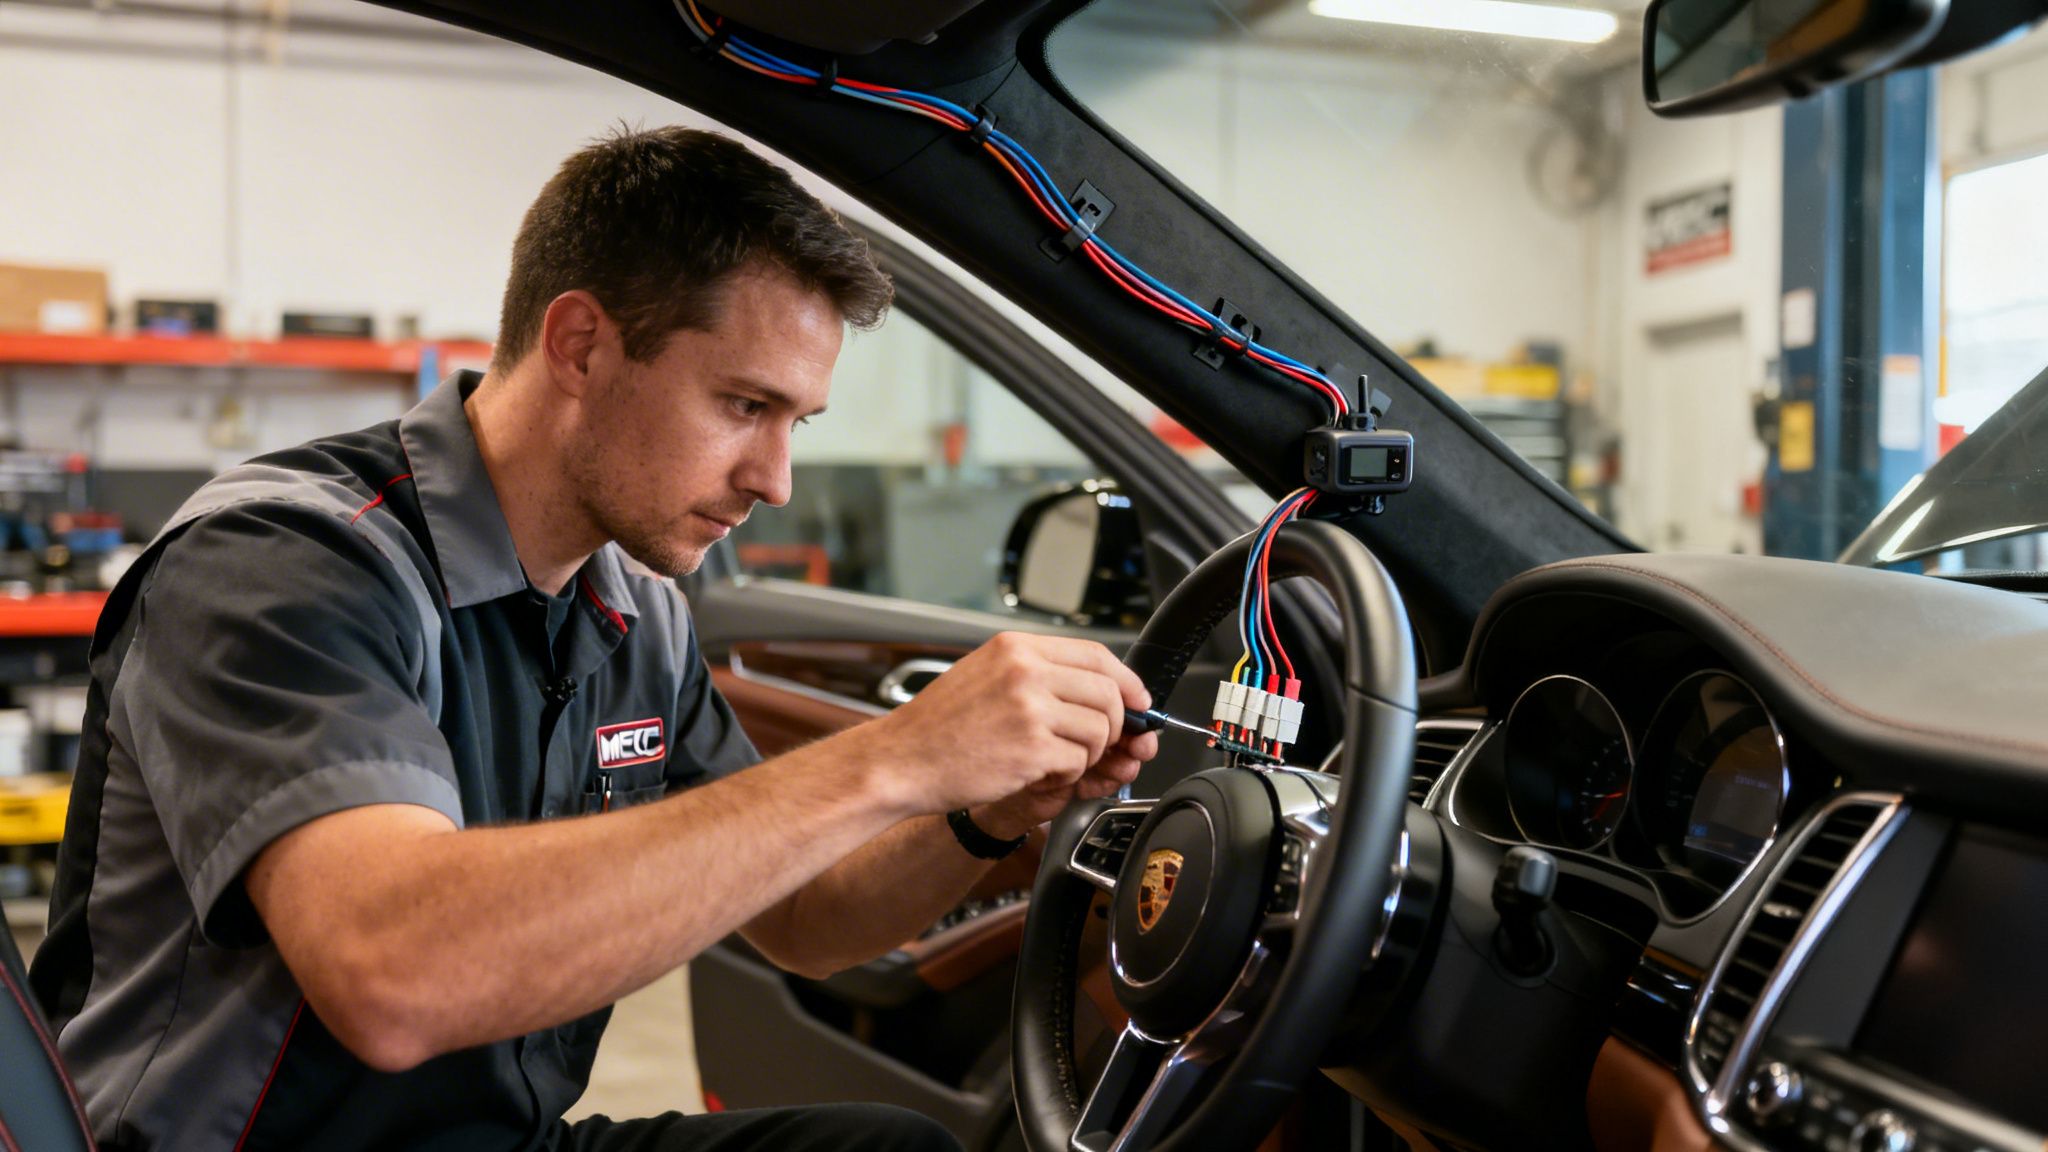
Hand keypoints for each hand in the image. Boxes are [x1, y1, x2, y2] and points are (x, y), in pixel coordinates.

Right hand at [864, 632, 1159, 820]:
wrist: (900, 761)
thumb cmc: (937, 728)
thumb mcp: (984, 675)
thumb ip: (1035, 673)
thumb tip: (1094, 685)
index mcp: (1016, 648)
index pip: (1096, 653)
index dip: (1126, 681)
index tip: (1137, 701)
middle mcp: (1025, 670)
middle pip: (1108, 691)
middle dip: (1114, 723)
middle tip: (1097, 742)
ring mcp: (1030, 707)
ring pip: (1100, 727)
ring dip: (1089, 752)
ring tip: (1058, 758)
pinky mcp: (1031, 746)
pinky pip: (1078, 759)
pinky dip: (1067, 772)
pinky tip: (1039, 772)